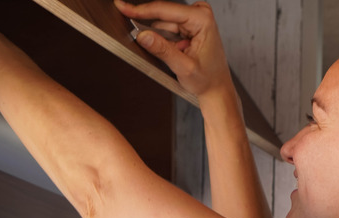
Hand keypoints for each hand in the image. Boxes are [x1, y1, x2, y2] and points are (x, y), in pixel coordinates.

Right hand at [114, 0, 233, 99]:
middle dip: (154, 33)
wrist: (217, 88)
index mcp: (202, 19)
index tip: (122, 7)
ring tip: (177, 57)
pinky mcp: (189, 25)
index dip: (141, 10)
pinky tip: (176, 53)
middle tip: (155, 47)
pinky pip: (166, 29)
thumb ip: (163, 50)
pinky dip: (165, 42)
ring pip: (162, 25)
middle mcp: (200, 14)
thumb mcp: (184, 68)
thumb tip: (143, 36)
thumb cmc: (208, 79)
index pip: (164, 10)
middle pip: (162, 17)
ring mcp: (194, 19)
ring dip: (162, 41)